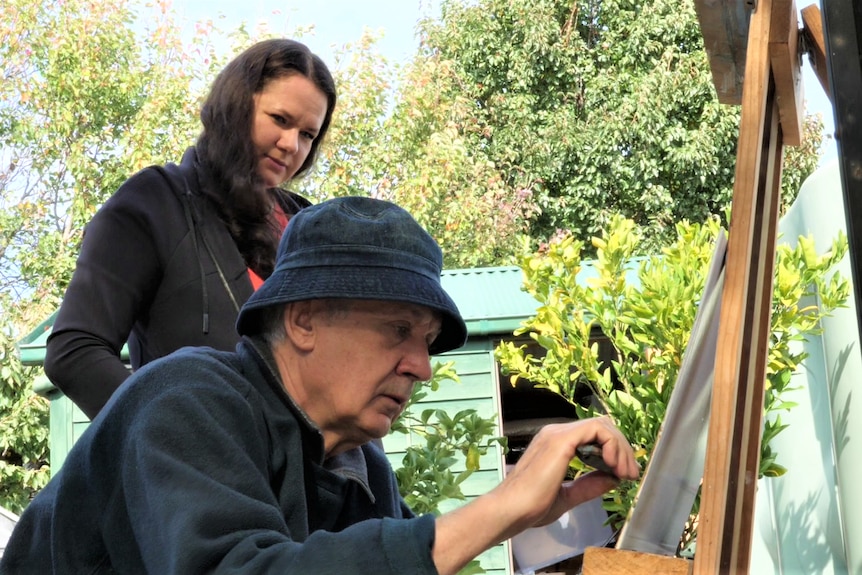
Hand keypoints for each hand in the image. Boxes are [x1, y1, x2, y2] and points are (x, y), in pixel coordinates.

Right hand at [494, 416, 638, 532]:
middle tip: (632, 474)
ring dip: (621, 448)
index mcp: (555, 445)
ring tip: (626, 472)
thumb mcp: (567, 496)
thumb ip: (589, 485)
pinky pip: (597, 430)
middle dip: (622, 449)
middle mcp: (556, 433)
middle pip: (601, 426)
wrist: (511, 510)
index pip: (593, 435)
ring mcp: (558, 434)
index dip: (615, 451)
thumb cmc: (530, 507)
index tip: (624, 475)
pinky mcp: (562, 439)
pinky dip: (612, 445)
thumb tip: (613, 478)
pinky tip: (614, 466)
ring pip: (602, 425)